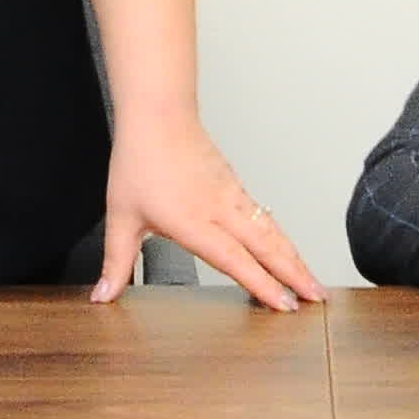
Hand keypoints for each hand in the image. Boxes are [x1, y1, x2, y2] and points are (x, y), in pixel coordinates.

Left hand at [99, 113, 322, 310]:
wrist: (158, 114)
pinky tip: (285, 247)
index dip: (262, 284)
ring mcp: (231, 195)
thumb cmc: (140, 160)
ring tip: (310, 280)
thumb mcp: (120, 217)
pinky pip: (263, 215)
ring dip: (294, 256)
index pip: (235, 260)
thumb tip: (102, 296)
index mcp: (194, 222)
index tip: (284, 305)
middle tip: (317, 298)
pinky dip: (280, 236)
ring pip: (271, 230)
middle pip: (268, 246)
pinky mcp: (234, 185)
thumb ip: (116, 262)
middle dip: (295, 274)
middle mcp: (220, 209)